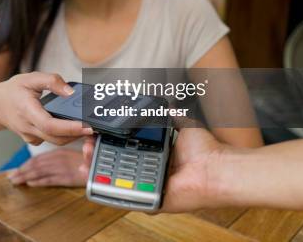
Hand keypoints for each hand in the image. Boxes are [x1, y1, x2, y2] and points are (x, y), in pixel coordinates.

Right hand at [0, 72, 92, 145]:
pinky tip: (73, 127)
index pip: (50, 125)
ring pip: (56, 141)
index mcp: (27, 111)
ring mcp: (30, 136)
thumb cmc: (13, 91)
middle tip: (95, 127)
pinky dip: (64, 136)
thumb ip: (52, 81)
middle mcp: (28, 127)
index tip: (87, 126)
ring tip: (88, 127)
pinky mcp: (33, 140)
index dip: (70, 128)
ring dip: (73, 137)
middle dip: (78, 135)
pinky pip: (51, 141)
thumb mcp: (30, 78)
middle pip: (57, 138)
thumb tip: (71, 91)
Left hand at [7, 149, 86, 186]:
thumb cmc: (90, 161)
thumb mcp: (77, 155)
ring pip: (39, 172)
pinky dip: (38, 182)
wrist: (103, 165)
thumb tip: (53, 158)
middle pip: (35, 166)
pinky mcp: (67, 178)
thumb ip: (63, 157)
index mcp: (59, 153)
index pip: (39, 158)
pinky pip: (49, 180)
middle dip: (22, 171)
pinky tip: (30, 184)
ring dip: (25, 176)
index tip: (17, 168)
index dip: (27, 163)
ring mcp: (62, 169)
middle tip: (11, 177)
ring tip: (15, 181)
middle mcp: (58, 160)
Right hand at [79, 128, 224, 212]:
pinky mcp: (151, 201)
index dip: (108, 143)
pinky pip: (128, 198)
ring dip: (98, 173)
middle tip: (85, 146)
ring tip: (85, 160)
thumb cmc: (205, 150)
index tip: (95, 134)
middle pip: (116, 166)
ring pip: (117, 182)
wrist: (217, 168)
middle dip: (97, 156)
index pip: (126, 149)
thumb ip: (171, 114)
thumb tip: (166, 101)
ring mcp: (149, 187)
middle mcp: (150, 171)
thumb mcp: (183, 124)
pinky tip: (97, 182)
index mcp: (155, 155)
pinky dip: (111, 193)